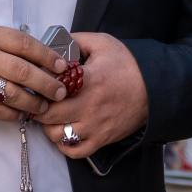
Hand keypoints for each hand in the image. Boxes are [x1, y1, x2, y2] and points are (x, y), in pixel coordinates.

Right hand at [0, 18, 68, 121]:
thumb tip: (39, 54)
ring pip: (13, 94)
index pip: (26, 45)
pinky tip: (22, 113)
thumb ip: (6, 39)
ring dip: (33, 102)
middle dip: (48, 83)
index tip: (61, 65)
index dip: (48, 56)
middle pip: (24, 72)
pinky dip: (13, 114)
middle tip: (61, 91)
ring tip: (44, 105)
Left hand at [39, 33, 147, 158]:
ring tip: (52, 116)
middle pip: (48, 115)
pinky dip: (64, 144)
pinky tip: (64, 131)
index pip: (49, 87)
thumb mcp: (102, 43)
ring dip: (48, 126)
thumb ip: (75, 40)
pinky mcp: (102, 139)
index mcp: (87, 80)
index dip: (38, 86)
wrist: (155, 87)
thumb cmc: (128, 65)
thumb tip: (52, 42)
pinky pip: (75, 151)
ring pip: (57, 135)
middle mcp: (89, 106)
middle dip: (38, 108)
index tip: (37, 83)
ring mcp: (95, 126)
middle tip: (39, 101)